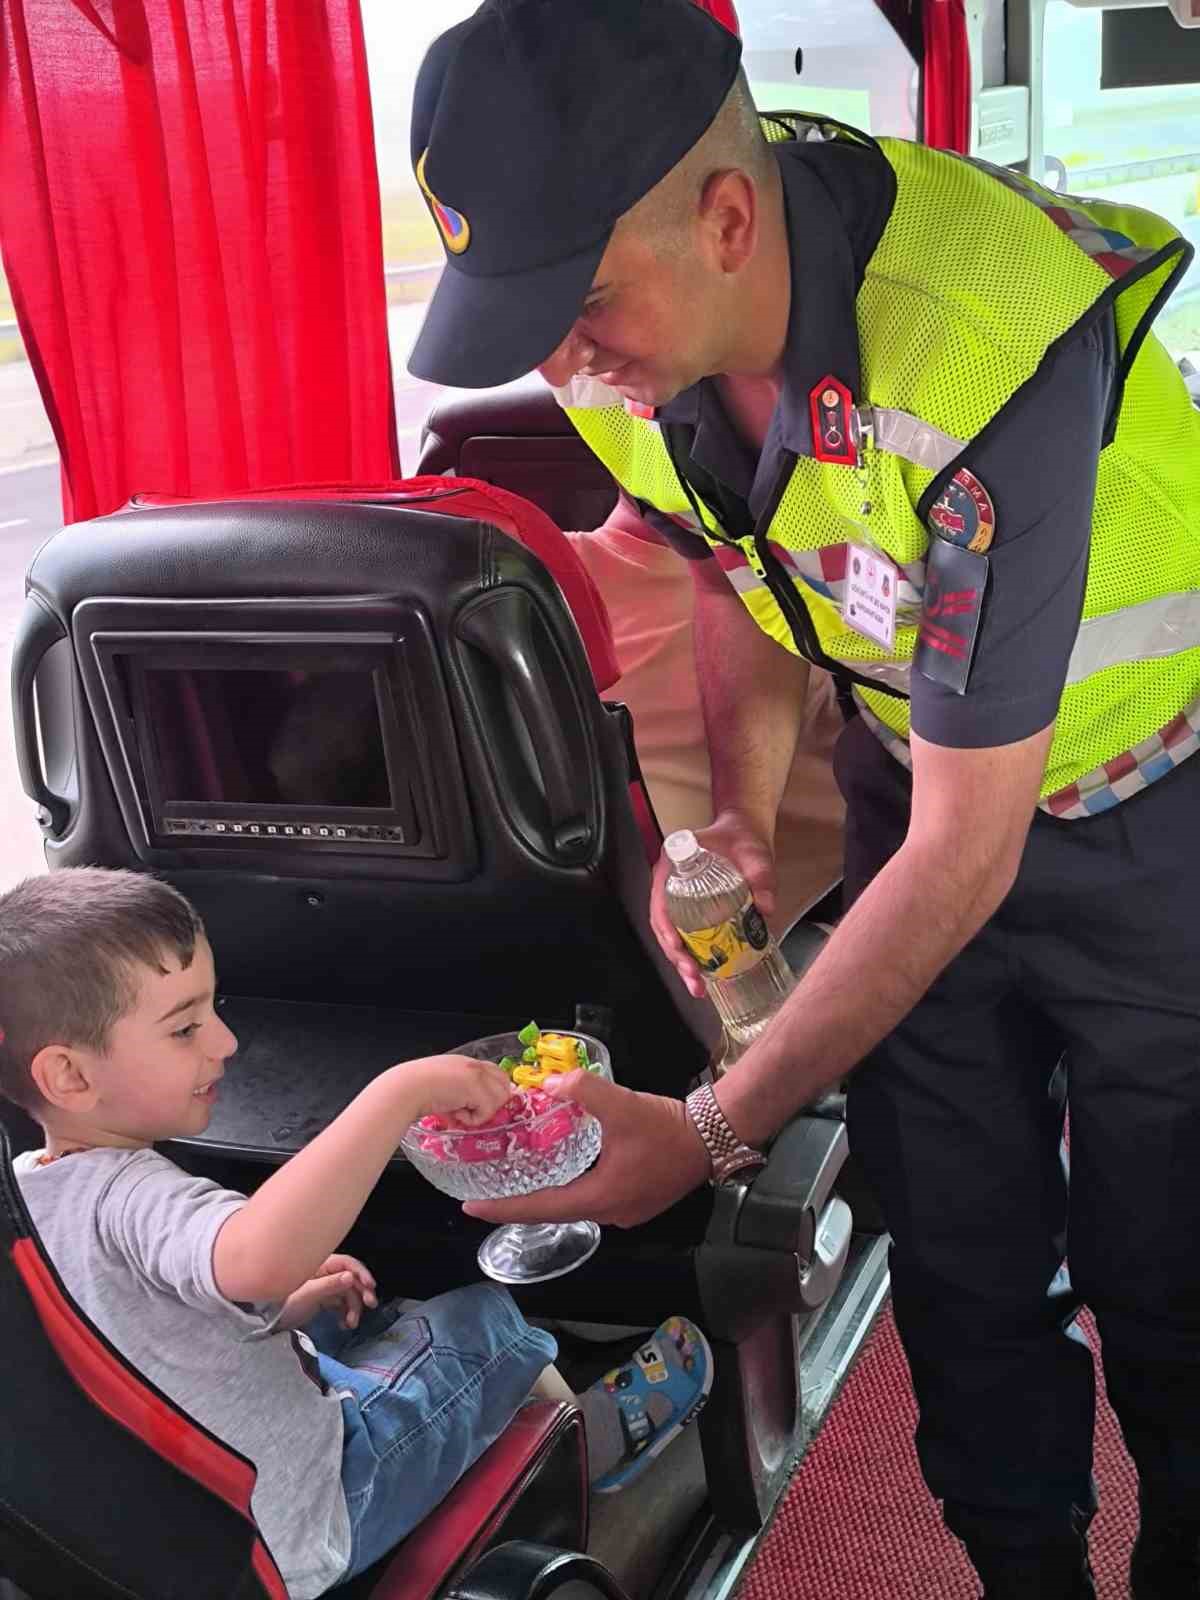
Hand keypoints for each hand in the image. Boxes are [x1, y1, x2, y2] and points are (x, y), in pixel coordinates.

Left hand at [277, 1253, 377, 1330]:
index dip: (361, 1272)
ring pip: (348, 1293)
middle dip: (361, 1292)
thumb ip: (329, 1285)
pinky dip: (346, 1313)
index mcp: (321, 1265)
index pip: (347, 1264)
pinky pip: (341, 1304)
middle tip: (370, 1305)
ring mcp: (324, 1287)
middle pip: (351, 1278)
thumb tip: (351, 1277)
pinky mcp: (323, 1300)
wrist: (267, 1321)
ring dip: (354, 1307)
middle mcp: (325, 1273)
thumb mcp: (307, 1294)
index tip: (371, 1286)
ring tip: (352, 1323)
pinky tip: (344, 1324)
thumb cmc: (284, 1303)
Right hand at [408, 1055, 515, 1127]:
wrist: (405, 1089)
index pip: (496, 1074)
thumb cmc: (416, 1089)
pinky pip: (488, 1111)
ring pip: (500, 1098)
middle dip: (492, 1102)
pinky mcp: (475, 1088)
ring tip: (460, 1113)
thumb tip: (470, 1110)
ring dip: (482, 1111)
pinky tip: (455, 1115)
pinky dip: (473, 1119)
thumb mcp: (443, 1085)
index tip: (481, 1105)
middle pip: (504, 1085)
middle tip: (472, 1112)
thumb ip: (461, 1092)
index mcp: (466, 1063)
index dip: (493, 1091)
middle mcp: (474, 1065)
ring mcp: (476, 1074)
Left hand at [462, 1070, 710, 1228]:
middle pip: (554, 1214)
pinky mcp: (637, 1203)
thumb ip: (585, 1092)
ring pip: (574, 1210)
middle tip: (486, 1195)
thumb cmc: (668, 1126)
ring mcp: (625, 1213)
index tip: (470, 1207)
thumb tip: (551, 1084)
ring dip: (545, 1199)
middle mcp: (610, 1214)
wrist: (713, 1136)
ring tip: (515, 1185)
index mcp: (601, 1198)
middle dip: (518, 1206)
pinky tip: (561, 1176)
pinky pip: (592, 1203)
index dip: (503, 1209)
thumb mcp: (623, 1104)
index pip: (540, 1208)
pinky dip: (570, 1193)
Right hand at [650, 809, 777, 997]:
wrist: (743, 831)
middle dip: (676, 957)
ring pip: (670, 934)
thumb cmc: (742, 837)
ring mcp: (675, 896)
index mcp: (672, 864)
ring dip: (682, 962)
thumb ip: (760, 876)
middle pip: (663, 925)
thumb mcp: (754, 853)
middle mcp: (667, 882)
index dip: (666, 929)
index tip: (679, 949)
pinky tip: (704, 974)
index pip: (660, 902)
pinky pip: (684, 933)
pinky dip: (692, 955)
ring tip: (698, 987)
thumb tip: (765, 908)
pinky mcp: (688, 907)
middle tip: (694, 979)